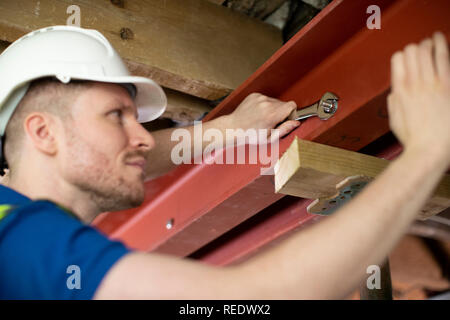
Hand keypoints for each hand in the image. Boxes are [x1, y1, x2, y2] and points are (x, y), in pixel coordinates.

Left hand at [224, 93, 299, 143]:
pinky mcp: (254, 95)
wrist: (233, 127)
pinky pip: (266, 98)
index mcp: (272, 114)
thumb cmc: (250, 135)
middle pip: (284, 104)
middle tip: (271, 122)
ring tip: (262, 118)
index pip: (292, 105)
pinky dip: (264, 105)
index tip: (285, 120)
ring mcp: (259, 98)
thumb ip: (285, 129)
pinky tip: (257, 113)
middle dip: (281, 112)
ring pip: (275, 101)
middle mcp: (266, 103)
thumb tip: (296, 123)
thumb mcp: (269, 138)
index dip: (291, 113)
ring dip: (272, 109)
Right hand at [388, 32, 449, 157]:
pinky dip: (442, 45)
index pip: (398, 60)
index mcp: (399, 91)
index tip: (407, 58)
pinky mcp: (447, 86)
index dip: (402, 56)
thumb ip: (394, 102)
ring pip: (427, 50)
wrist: (430, 149)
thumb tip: (396, 93)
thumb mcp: (394, 120)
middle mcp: (414, 84)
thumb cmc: (414, 139)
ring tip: (433, 38)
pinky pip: (444, 58)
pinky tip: (440, 39)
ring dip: (429, 42)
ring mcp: (432, 83)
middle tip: (421, 48)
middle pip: (412, 52)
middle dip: (416, 47)